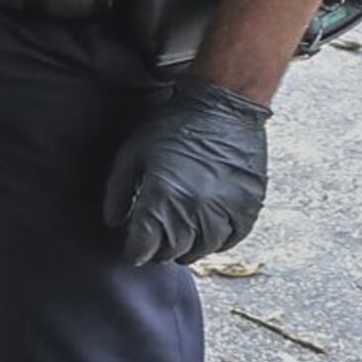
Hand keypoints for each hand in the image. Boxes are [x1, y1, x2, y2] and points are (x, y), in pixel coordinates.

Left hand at [100, 79, 272, 264]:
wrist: (224, 108)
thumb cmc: (173, 127)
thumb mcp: (133, 153)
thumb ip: (118, 192)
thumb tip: (113, 223)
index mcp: (163, 199)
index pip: (145, 248)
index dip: (136, 250)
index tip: (134, 246)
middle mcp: (195, 212)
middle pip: (172, 253)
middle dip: (159, 249)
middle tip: (155, 235)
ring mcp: (225, 213)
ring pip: (201, 251)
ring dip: (187, 246)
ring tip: (179, 231)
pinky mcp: (248, 210)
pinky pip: (229, 242)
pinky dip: (215, 240)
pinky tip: (204, 227)